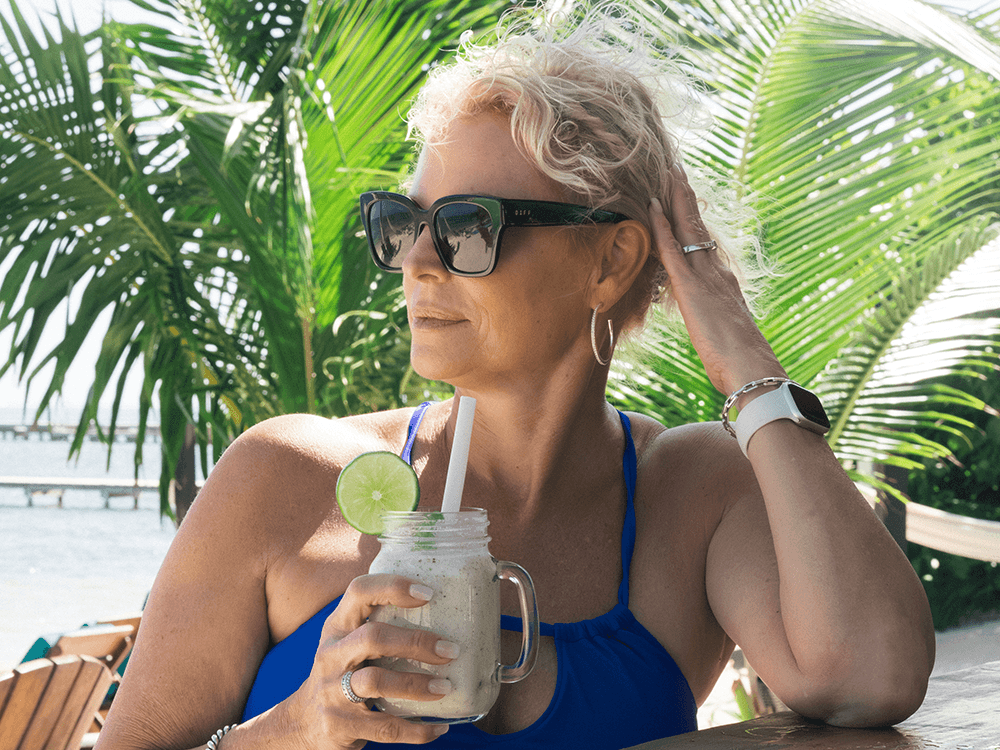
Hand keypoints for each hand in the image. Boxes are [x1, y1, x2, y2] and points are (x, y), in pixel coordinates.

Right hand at [285, 574, 457, 747]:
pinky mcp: (340, 726)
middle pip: (372, 637)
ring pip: (376, 682)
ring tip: (445, 687)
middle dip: (415, 642)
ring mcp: (332, 692)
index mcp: (337, 627)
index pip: (359, 592)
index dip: (393, 587)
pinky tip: (438, 728)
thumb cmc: (341, 673)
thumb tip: (445, 611)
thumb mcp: (347, 642)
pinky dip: (416, 730)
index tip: (428, 593)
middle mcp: (331, 655)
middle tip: (450, 650)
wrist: (303, 723)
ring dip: (416, 684)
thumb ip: (379, 625)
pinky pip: (384, 728)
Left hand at [648, 165, 784, 396]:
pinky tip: (653, 205)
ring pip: (688, 227)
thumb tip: (712, 324)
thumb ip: (716, 321)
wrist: (752, 369)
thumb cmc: (740, 361)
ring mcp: (706, 276)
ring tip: (668, 171)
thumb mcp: (725, 334)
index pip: (705, 243)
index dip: (694, 219)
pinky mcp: (692, 286)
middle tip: (676, 168)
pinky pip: (673, 248)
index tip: (685, 197)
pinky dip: (662, 225)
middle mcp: (717, 271)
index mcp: (724, 282)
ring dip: (675, 198)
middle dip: (686, 197)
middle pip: (698, 225)